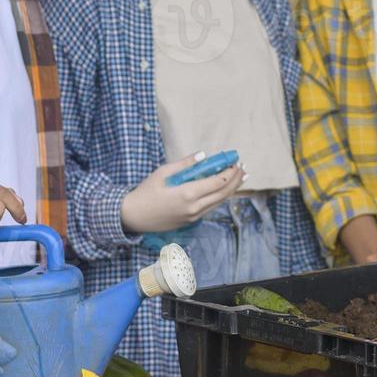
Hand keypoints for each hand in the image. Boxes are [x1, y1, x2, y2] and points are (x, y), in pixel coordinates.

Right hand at [120, 152, 244, 233]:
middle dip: (237, 180)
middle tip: (244, 168)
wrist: (132, 216)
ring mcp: (193, 216)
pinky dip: (221, 197)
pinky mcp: (191, 221)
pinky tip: (226, 189)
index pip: (218, 182)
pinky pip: (211, 207)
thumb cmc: (145, 191)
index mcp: (187, 194)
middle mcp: (194, 208)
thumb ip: (185, 164)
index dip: (230, 172)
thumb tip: (204, 155)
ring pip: (219, 202)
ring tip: (242, 177)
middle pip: (223, 193)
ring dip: (232, 189)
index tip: (236, 161)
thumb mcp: (163, 172)